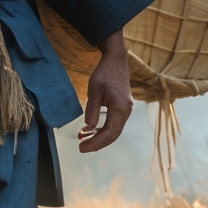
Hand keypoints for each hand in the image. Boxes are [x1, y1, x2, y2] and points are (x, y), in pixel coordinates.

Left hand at [78, 32, 132, 152]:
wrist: (115, 60)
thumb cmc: (104, 73)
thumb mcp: (95, 89)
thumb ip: (92, 109)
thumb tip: (89, 127)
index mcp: (120, 108)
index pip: (109, 133)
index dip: (95, 143)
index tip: (81, 148)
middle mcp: (126, 111)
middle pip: (113, 135)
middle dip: (97, 143)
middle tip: (81, 147)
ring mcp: (125, 110)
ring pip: (113, 130)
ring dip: (98, 136)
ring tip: (82, 138)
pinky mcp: (121, 107)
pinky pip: (113, 123)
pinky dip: (101, 129)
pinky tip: (89, 129)